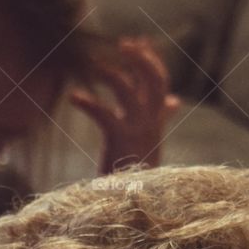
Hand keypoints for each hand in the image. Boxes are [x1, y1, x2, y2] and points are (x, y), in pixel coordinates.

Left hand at [69, 36, 181, 174]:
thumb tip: (174, 101)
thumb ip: (160, 117)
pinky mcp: (120, 140)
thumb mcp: (151, 142)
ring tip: (92, 64)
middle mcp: (150, 123)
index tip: (137, 42)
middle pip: (154, 78)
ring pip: (129, 91)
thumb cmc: (136, 175)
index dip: (151, 59)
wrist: (130, 205)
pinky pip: (105, 113)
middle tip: (122, 43)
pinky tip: (73, 97)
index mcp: (156, 121)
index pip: (161, 81)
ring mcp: (137, 131)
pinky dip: (88, 102)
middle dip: (140, 57)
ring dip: (111, 73)